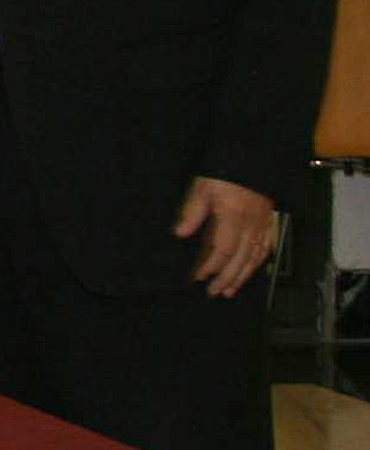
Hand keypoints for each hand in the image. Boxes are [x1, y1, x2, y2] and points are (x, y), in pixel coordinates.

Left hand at [176, 177, 280, 296]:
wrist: (253, 157)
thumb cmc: (224, 172)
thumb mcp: (202, 188)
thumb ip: (192, 212)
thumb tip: (180, 234)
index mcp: (233, 217)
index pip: (222, 249)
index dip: (210, 266)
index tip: (197, 276)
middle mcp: (251, 225)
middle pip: (240, 259)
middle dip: (226, 278)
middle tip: (213, 292)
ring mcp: (263, 225)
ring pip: (254, 257)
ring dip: (242, 276)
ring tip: (230, 290)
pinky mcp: (269, 222)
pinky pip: (266, 248)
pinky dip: (258, 263)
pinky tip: (251, 270)